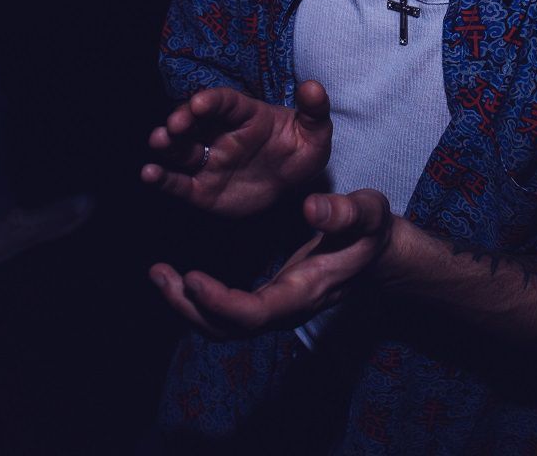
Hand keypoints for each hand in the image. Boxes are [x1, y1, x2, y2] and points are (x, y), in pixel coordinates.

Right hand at [141, 81, 331, 217]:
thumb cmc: (301, 150)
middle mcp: (220, 133)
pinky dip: (162, 178)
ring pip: (181, 149)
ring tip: (159, 142)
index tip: (200, 103)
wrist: (293, 185)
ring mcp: (209, 160)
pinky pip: (179, 183)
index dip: (211, 101)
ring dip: (167, 144)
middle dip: (182, 120)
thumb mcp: (316, 132)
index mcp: (245, 115)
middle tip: (175, 126)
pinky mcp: (202, 189)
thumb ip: (315, 110)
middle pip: (194, 122)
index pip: (224, 103)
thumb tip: (314, 86)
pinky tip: (149, 174)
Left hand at [149, 189, 392, 336]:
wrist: (377, 253)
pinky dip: (197, 299)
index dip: (221, 302)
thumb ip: (346, 212)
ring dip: (186, 306)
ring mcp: (275, 309)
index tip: (192, 277)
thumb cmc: (370, 231)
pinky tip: (178, 276)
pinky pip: (225, 314)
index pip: (256, 314)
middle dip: (190, 307)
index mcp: (306, 291)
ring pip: (223, 328)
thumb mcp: (369, 212)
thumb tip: (311, 207)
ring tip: (159, 274)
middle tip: (159, 273)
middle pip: (229, 330)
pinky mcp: (266, 302)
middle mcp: (286, 309)